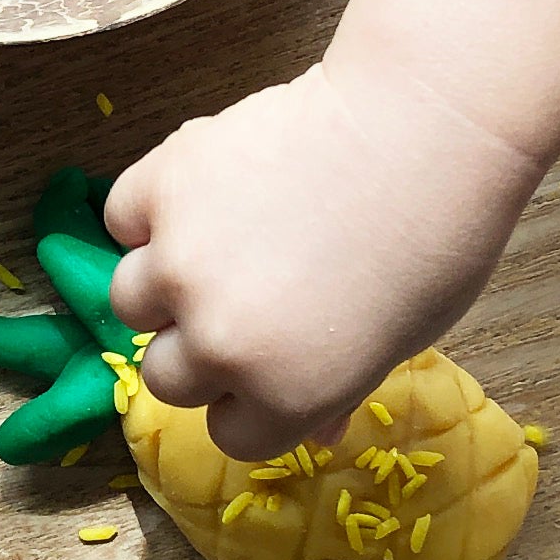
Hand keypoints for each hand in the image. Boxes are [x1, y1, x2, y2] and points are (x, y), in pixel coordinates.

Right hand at [104, 47, 541, 462]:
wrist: (422, 125)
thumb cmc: (435, 237)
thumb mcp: (400, 339)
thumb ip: (340, 389)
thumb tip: (315, 432)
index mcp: (286, 395)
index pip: (227, 434)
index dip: (247, 398)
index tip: (269, 359)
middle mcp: (219, 342)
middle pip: (166, 377)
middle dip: (196, 348)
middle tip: (241, 298)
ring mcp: (180, 263)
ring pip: (130, 301)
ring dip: (163, 283)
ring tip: (216, 243)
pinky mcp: (161, 187)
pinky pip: (125, 218)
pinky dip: (150, 210)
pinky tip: (203, 192)